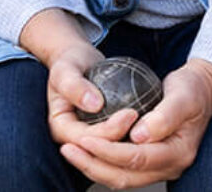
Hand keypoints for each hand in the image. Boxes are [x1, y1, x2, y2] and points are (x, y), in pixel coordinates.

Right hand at [17, 9, 138, 149]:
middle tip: (142, 117)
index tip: (130, 113)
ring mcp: (88, 137)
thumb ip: (75, 86)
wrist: (76, 61)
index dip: (110, 131)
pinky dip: (132, 135)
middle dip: (123, 138)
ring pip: (112, 149)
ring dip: (130, 141)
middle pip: (101, 149)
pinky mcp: (102, 132)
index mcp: (61, 129)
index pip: (87, 140)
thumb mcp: (66, 70)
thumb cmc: (69, 62)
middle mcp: (74, 139)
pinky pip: (118, 139)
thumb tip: (94, 104)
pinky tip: (149, 125)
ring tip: (149, 125)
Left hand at [59, 58, 211, 188]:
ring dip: (93, 166)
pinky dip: (102, 162)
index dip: (108, 151)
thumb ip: (164, 116)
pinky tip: (85, 149)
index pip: (137, 159)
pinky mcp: (151, 159)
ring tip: (70, 151)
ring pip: (122, 177)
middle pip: (126, 176)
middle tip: (69, 149)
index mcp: (178, 153)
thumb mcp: (182, 96)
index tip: (86, 138)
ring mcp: (160, 166)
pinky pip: (123, 168)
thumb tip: (139, 136)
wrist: (202, 89)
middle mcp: (169, 166)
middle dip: (94, 164)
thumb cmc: (193, 89)